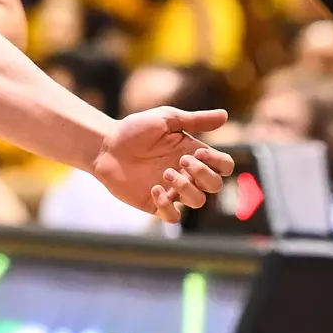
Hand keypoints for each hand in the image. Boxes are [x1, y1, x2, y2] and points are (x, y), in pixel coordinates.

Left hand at [91, 107, 235, 223]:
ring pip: (198, 202)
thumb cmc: (135, 129)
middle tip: (181, 160)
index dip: (219, 162)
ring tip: (165, 173)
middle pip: (215, 186)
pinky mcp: (155, 204)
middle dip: (203, 174)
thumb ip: (195, 120)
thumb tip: (226, 115)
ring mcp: (172, 191)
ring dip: (186, 188)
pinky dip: (168, 206)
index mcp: (194, 154)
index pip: (224, 166)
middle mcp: (187, 174)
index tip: (201, 151)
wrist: (106, 145)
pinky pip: (173, 217)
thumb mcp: (166, 119)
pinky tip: (154, 189)